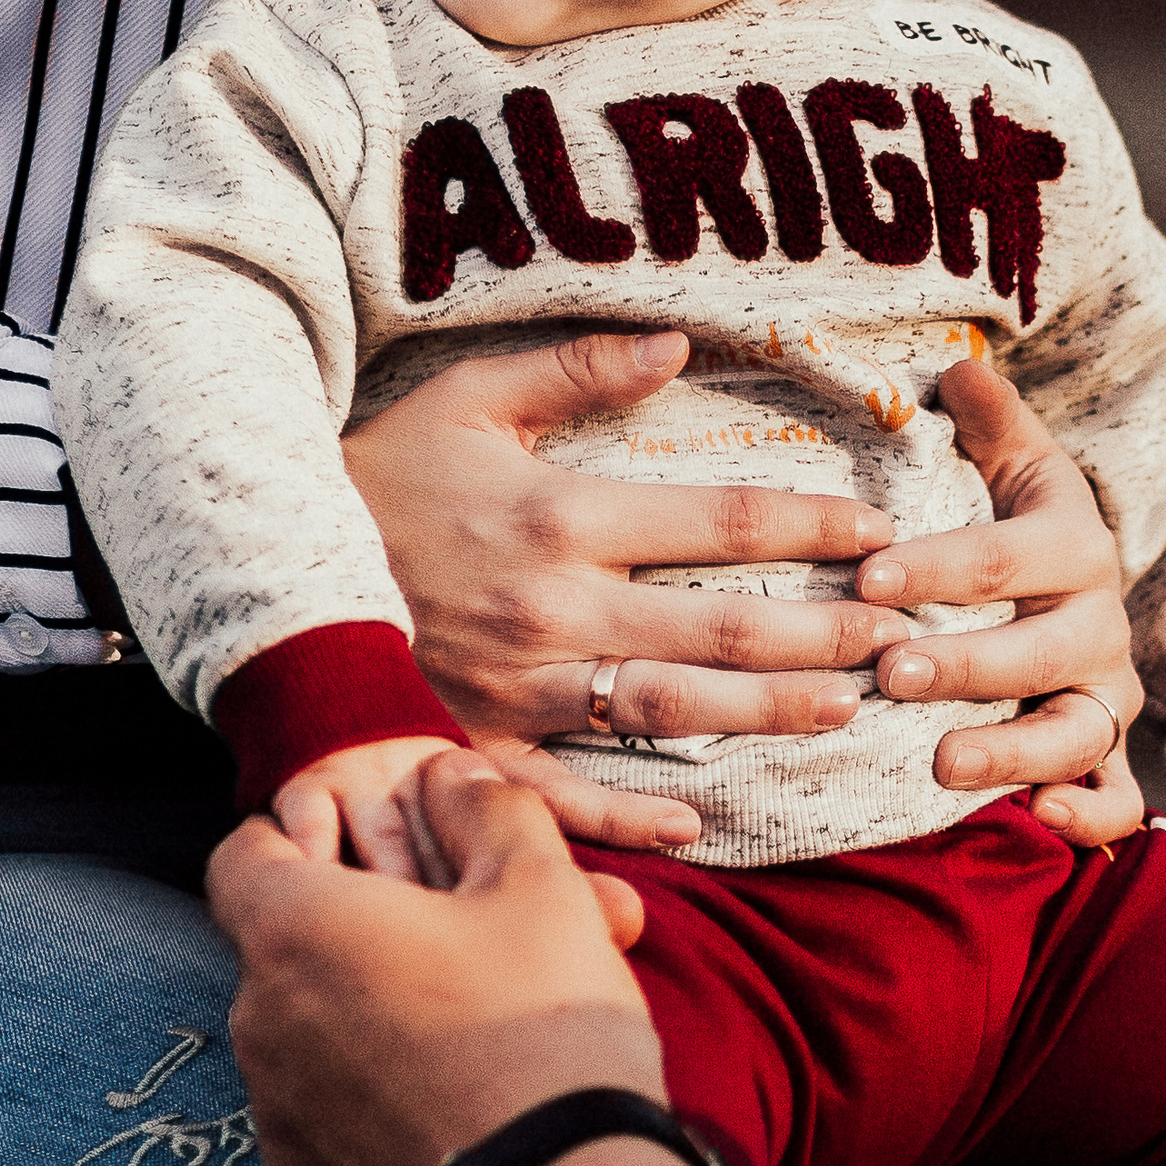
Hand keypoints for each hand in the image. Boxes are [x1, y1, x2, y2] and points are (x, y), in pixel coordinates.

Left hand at [216, 749, 664, 1165]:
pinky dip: (373, 1108)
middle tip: (458, 947)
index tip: (366, 857)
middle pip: (287, 953)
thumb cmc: (545, 1024)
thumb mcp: (541, 883)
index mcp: (295, 929)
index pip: (241, 855)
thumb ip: (485, 807)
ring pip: (308, 1040)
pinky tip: (458, 1111)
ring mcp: (273, 1117)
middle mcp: (257, 1022)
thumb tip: (450, 775)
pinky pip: (325, 1124)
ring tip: (474, 1035)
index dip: (297, 841)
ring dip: (368, 1024)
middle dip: (361, 940)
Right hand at [342, 332, 909, 852]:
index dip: (814, 523)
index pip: (724, 520)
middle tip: (901, 636)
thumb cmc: (376, 478)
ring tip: (846, 709)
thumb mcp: (465, 400)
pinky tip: (702, 822)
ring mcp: (520, 687)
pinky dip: (634, 813)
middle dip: (825, 631)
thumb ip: (574, 371)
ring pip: (673, 707)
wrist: (264, 568)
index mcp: (563, 515)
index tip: (879, 531)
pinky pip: (569, 793)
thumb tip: (677, 342)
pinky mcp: (480, 743)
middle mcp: (555, 607)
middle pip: (724, 624)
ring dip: (768, 712)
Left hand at [861, 359, 1144, 845]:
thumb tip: (957, 368)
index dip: (940, 567)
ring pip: (1076, 729)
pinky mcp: (1106, 755)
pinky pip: (1115, 797)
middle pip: (1041, 649)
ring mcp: (1105, 696)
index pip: (1007, 556)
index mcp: (1072, 547)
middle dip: (966, 663)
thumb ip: (988, 422)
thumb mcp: (1011, 466)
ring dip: (1012, 747)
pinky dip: (1087, 815)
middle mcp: (1098, 624)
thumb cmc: (1017, 525)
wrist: (1076, 593)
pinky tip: (1036, 819)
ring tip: (941, 763)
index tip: (869, 575)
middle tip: (891, 671)